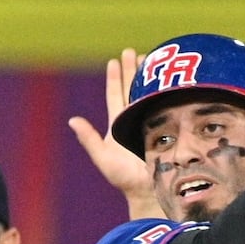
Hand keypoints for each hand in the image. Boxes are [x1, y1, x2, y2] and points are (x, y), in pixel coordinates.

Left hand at [68, 48, 157, 213]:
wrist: (149, 192)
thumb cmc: (124, 179)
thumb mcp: (103, 159)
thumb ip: (89, 139)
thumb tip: (72, 120)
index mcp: (118, 125)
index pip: (116, 95)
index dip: (115, 78)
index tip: (114, 60)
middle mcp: (134, 121)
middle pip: (133, 90)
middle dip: (133, 70)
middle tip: (133, 51)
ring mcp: (151, 123)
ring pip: (149, 94)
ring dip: (150, 77)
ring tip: (151, 58)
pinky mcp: (167, 128)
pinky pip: (166, 105)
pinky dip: (167, 91)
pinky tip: (172, 81)